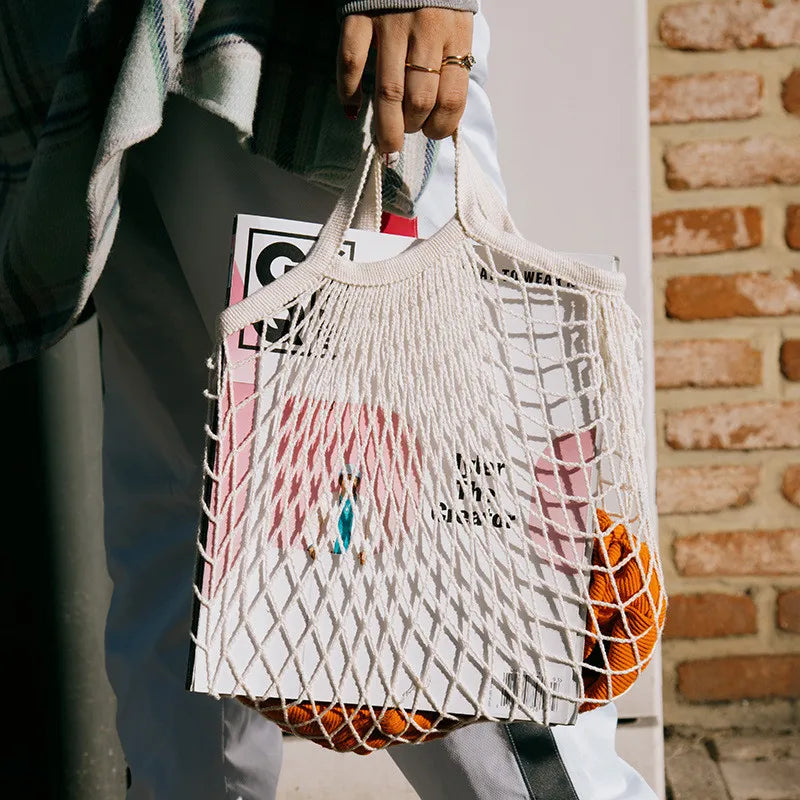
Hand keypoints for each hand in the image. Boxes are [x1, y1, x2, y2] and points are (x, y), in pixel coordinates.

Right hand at [337, 9, 473, 153]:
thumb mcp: (457, 24)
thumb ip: (451, 63)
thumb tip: (441, 116)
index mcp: (455, 35)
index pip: (451, 99)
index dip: (441, 128)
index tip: (431, 134)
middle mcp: (425, 31)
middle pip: (418, 101)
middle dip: (411, 129)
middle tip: (404, 137)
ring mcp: (390, 24)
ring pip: (388, 92)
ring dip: (385, 126)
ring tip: (385, 145)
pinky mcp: (359, 16)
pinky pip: (351, 63)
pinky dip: (349, 92)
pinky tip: (353, 108)